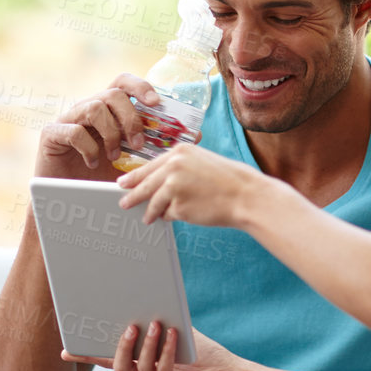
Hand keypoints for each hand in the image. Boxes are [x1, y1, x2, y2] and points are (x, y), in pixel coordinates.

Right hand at [36, 74, 199, 180]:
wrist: (68, 198)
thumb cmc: (103, 176)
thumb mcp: (135, 161)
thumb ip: (159, 146)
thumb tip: (195, 136)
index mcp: (108, 109)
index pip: (124, 83)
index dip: (141, 86)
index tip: (157, 102)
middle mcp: (88, 107)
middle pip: (112, 92)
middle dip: (131, 118)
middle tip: (139, 144)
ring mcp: (68, 118)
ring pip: (94, 107)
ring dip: (111, 133)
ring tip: (115, 156)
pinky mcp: (51, 134)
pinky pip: (73, 130)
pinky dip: (89, 147)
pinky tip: (94, 163)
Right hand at [63, 322, 244, 370]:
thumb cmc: (207, 356)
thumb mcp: (180, 335)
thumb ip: (161, 324)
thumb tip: (143, 303)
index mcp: (141, 368)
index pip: (109, 361)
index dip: (87, 357)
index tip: (67, 349)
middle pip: (119, 365)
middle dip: (119, 345)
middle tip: (127, 325)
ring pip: (138, 369)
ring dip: (146, 345)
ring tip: (154, 324)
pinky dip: (165, 352)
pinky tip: (172, 334)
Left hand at [117, 142, 260, 225]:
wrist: (246, 195)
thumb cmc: (229, 180)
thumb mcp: (202, 161)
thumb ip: (179, 167)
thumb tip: (158, 181)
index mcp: (180, 152)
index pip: (149, 165)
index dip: (134, 176)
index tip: (124, 182)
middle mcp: (173, 167)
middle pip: (144, 184)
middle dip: (132, 195)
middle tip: (124, 202)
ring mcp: (174, 187)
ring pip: (153, 202)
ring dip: (149, 212)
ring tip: (147, 218)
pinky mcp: (178, 207)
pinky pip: (168, 214)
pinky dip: (171, 216)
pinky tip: (181, 215)